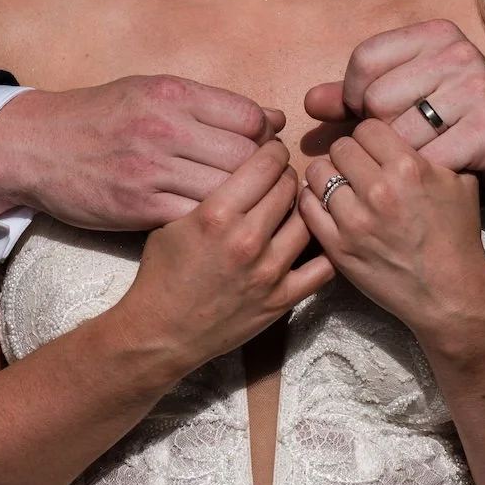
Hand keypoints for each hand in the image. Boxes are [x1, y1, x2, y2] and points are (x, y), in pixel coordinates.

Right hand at [0, 78, 285, 228]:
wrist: (33, 147)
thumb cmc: (98, 118)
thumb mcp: (151, 92)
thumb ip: (212, 105)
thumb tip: (273, 119)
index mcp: (172, 94)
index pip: (249, 118)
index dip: (265, 139)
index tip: (262, 153)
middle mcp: (165, 128)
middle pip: (246, 158)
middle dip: (262, 176)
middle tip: (261, 188)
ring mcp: (151, 171)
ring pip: (226, 192)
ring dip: (242, 205)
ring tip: (244, 209)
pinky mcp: (139, 208)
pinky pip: (195, 218)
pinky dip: (211, 224)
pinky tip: (213, 225)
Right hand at [121, 139, 332, 373]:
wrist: (161, 332)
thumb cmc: (162, 275)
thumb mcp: (173, 222)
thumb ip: (209, 193)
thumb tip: (242, 168)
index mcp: (217, 214)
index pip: (265, 164)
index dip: (272, 151)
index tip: (271, 152)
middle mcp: (247, 239)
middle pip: (288, 187)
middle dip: (286, 175)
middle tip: (281, 177)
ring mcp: (269, 271)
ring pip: (308, 220)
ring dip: (303, 208)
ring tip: (293, 207)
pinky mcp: (282, 299)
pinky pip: (323, 267)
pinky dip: (323, 250)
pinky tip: (314, 241)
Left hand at [300, 119, 484, 343]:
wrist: (449, 293)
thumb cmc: (457, 238)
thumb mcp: (460, 183)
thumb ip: (431, 152)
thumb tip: (410, 133)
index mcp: (408, 168)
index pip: (367, 127)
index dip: (371, 137)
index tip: (375, 150)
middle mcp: (378, 190)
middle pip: (340, 147)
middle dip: (349, 154)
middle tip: (357, 168)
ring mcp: (354, 220)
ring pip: (318, 172)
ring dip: (329, 176)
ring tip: (341, 186)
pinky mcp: (337, 246)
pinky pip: (307, 206)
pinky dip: (313, 200)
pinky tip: (328, 205)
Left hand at [305, 21, 484, 204]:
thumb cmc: (462, 120)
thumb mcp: (414, 95)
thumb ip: (359, 96)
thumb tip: (309, 102)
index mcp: (435, 35)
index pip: (364, 59)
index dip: (354, 95)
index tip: (367, 115)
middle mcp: (457, 53)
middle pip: (376, 99)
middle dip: (379, 132)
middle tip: (402, 143)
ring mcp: (476, 90)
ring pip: (397, 134)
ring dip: (400, 159)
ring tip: (420, 159)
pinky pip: (427, 160)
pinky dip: (425, 176)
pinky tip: (439, 173)